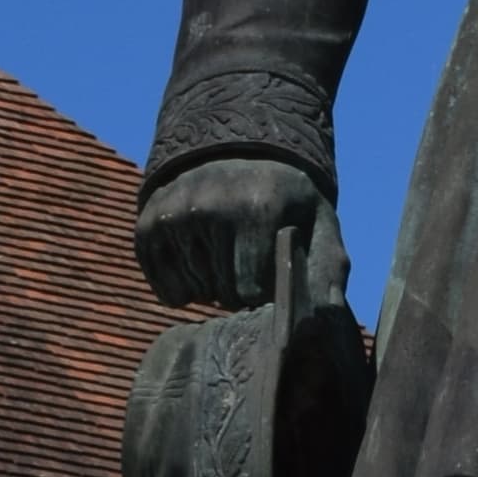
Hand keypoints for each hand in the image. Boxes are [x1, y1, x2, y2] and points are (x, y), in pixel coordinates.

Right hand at [136, 158, 327, 312]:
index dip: (262, 291)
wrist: (238, 152)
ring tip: (226, 257)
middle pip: (221, 293)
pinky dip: (180, 288)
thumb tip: (315, 324)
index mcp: (258, 206)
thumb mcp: (319, 226)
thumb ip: (328, 273)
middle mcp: (210, 204)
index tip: (270, 270)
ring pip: (193, 291)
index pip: (250, 292)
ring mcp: (175, 212)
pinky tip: (199, 266)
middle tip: (248, 262)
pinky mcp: (149, 222)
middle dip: (237, 289)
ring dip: (211, 287)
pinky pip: (162, 285)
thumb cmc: (286, 202)